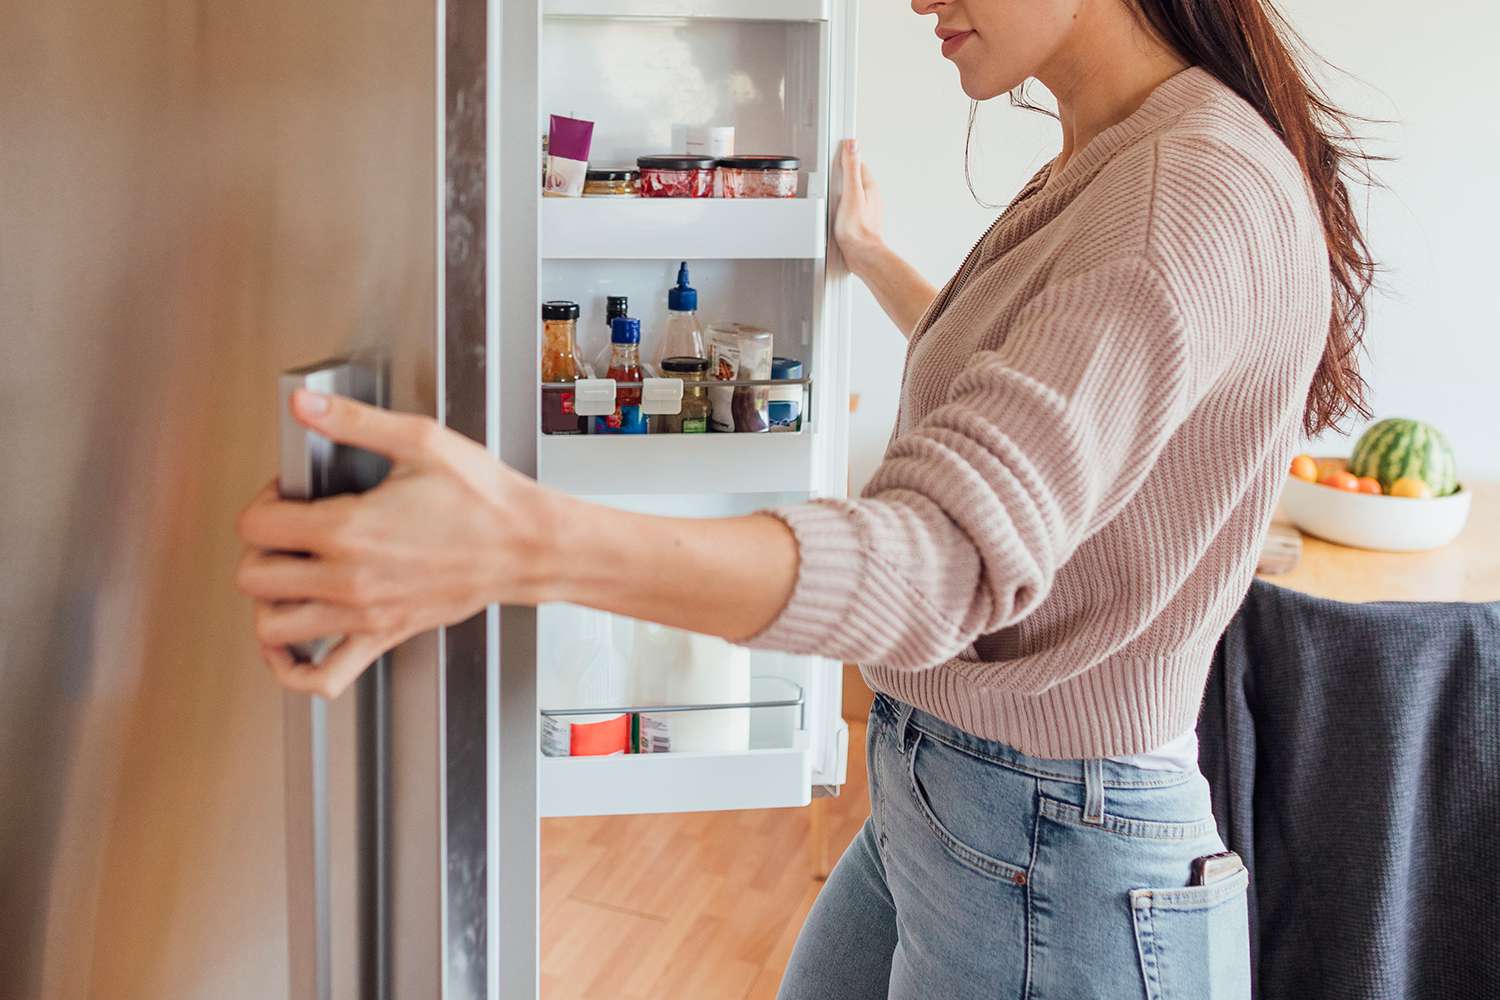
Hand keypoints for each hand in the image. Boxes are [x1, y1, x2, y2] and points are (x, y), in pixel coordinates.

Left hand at [235, 390, 555, 697]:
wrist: (528, 547)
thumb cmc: (485, 500)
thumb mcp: (420, 442)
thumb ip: (354, 422)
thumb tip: (306, 405)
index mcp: (349, 529)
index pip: (257, 526)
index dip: (263, 502)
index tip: (286, 494)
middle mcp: (349, 579)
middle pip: (254, 578)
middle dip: (260, 550)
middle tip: (285, 533)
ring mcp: (364, 615)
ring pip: (273, 629)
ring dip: (268, 604)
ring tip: (286, 580)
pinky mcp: (384, 636)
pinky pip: (323, 677)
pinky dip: (294, 670)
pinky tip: (292, 646)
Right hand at [832, 138, 886, 276]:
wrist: (862, 255)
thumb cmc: (857, 230)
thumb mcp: (851, 193)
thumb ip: (851, 169)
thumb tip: (852, 145)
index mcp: (869, 187)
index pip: (857, 163)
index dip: (845, 157)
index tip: (837, 150)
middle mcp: (870, 197)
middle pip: (855, 178)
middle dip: (843, 174)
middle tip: (831, 168)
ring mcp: (866, 210)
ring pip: (853, 194)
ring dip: (842, 191)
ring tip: (831, 188)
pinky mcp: (859, 222)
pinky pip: (850, 208)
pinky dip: (842, 206)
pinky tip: (834, 210)